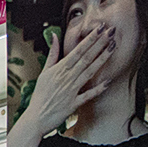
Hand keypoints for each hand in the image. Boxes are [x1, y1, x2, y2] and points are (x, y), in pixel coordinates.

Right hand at [22, 22, 116, 136]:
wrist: (34, 119)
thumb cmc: (39, 96)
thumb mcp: (43, 72)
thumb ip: (52, 54)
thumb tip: (54, 36)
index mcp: (59, 70)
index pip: (77, 50)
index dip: (90, 39)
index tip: (100, 27)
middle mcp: (66, 78)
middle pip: (86, 58)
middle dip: (99, 44)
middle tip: (112, 31)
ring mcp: (70, 91)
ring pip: (89, 72)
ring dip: (102, 59)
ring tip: (113, 47)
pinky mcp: (73, 104)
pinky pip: (87, 95)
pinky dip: (97, 89)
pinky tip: (108, 81)